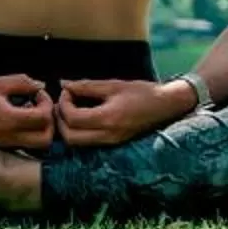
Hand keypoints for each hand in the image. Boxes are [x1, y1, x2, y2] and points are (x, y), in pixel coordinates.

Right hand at [0, 72, 52, 150]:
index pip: (44, 117)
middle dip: (49, 122)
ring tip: (30, 112)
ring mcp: (5, 144)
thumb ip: (23, 83)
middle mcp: (9, 137)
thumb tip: (41, 86)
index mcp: (9, 120)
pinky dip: (29, 133)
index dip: (47, 103)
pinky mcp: (0, 146)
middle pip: (46, 139)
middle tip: (40, 106)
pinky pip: (24, 145)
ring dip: (40, 129)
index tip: (37, 93)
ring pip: (37, 145)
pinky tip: (19, 118)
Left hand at [57, 78, 194, 148]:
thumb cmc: (142, 92)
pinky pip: (87, 143)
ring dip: (67, 128)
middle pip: (69, 138)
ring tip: (71, 109)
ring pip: (76, 143)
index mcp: (109, 118)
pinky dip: (78, 132)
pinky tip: (81, 116)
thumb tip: (64, 84)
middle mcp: (108, 135)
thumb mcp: (113, 85)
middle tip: (63, 103)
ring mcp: (111, 142)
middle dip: (60, 120)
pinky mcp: (113, 144)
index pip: (72, 118)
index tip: (67, 91)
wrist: (167, 106)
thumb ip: (86, 86)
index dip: (63, 104)